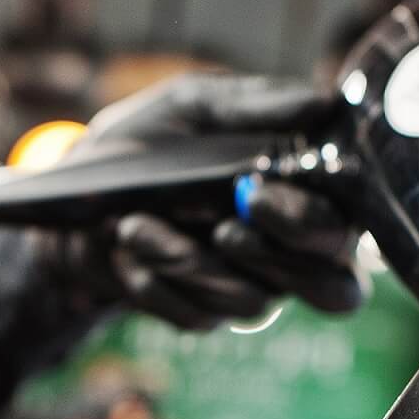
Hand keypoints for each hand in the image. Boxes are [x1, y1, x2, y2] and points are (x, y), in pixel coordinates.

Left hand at [46, 73, 367, 329]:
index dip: (312, 224)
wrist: (73, 194)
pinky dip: (159, 284)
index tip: (258, 194)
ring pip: (252, 303)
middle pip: (331, 288)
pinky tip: (128, 252)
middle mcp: (290, 251)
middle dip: (273, 257)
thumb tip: (323, 101)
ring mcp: (249, 287)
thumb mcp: (191, 106)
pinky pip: (199, 317)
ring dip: (192, 264)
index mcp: (304, 196)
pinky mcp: (202, 313)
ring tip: (135, 225)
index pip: (345, 229)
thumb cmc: (149, 141)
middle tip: (222, 230)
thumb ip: (254, 103)